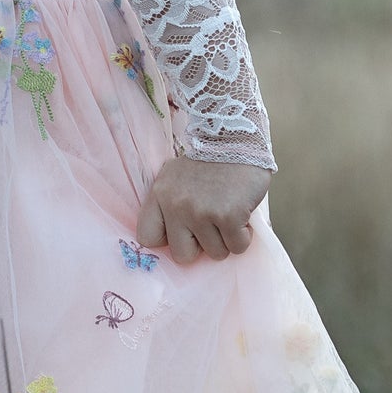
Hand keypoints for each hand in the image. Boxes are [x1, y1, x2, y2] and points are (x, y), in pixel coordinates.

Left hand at [135, 156, 271, 264]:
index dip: (169, 239)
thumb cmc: (208, 161)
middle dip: (200, 246)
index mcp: (159, 195)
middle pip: (182, 255)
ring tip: (228, 213)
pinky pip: (238, 246)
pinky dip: (244, 235)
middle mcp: (176, 206)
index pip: (147, 238)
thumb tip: (175, 240)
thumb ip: (169, 204)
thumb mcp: (174, 177)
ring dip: (226, 239)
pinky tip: (242, 213)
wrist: (236, 137)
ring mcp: (202, 213)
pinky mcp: (229, 216)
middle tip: (211, 225)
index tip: (184, 230)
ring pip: (215, 253)